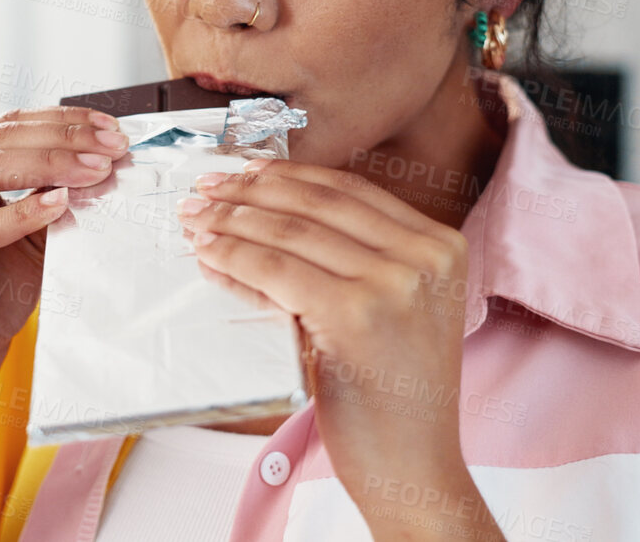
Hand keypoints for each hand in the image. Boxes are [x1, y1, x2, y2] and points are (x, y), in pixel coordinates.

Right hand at [0, 106, 128, 396]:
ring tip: (94, 170)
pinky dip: (21, 213)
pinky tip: (58, 203)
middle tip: (111, 146)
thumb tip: (101, 157)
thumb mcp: (31, 231)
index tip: (110, 127)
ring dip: (48, 166)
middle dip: (61, 140)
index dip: (59, 121)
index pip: (3, 127)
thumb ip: (53, 191)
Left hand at [177, 159, 503, 540]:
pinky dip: (235, 257)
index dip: (288, 176)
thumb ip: (353, 260)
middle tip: (206, 189)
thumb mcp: (392, 310)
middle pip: (318, 203)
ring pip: (291, 232)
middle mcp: (425, 257)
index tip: (244, 172)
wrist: (415, 466)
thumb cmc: (395, 396)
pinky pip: (276, 269)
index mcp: (442, 246)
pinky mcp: (356, 315)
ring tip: (197, 219)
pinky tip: (210, 255)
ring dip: (233, 220)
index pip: (350, 190)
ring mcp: (394, 284)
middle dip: (251, 191)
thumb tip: (266, 213)